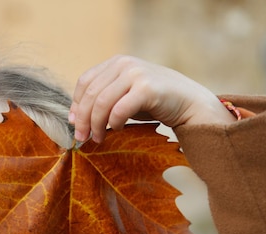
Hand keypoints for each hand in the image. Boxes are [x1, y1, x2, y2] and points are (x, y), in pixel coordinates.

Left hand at [69, 55, 236, 142]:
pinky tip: (116, 129)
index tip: (74, 124)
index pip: (85, 82)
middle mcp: (125, 64)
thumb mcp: (124, 95)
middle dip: (82, 119)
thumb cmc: (154, 102)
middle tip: (81, 138)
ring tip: (97, 138)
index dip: (76, 105)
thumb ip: (103, 99)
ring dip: (95, 124)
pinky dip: (114, 122)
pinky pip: (119, 109)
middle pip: (90, 94)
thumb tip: (74, 117)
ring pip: (101, 103)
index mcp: (116, 62)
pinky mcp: (147, 88)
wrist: (190, 103)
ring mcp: (136, 74)